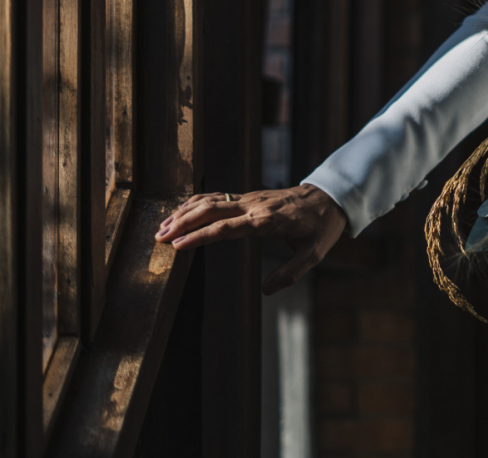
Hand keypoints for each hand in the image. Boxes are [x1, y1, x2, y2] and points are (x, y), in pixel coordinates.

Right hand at [155, 184, 348, 294]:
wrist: (329, 197)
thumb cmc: (320, 227)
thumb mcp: (313, 253)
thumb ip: (290, 273)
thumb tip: (266, 291)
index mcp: (266, 221)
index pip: (227, 227)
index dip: (200, 236)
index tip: (178, 245)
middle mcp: (254, 206)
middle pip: (211, 209)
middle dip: (183, 222)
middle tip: (159, 238)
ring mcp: (249, 198)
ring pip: (210, 200)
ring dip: (185, 212)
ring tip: (162, 228)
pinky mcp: (248, 196)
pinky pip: (218, 196)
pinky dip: (196, 203)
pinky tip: (180, 213)